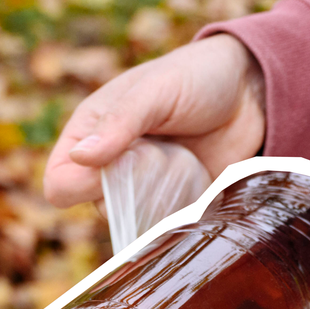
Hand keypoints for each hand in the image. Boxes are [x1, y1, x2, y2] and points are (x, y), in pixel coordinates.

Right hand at [43, 35, 265, 207]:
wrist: (249, 93)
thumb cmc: (194, 79)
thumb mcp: (154, 92)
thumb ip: (119, 124)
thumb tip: (79, 158)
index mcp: (90, 133)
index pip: (60, 182)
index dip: (79, 186)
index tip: (117, 167)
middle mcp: (111, 166)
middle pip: (99, 209)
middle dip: (129, 194)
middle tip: (160, 158)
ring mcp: (143, 188)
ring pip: (133, 223)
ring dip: (157, 205)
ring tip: (181, 165)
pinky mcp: (174, 204)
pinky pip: (165, 229)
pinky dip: (179, 217)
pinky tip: (195, 186)